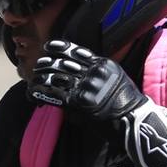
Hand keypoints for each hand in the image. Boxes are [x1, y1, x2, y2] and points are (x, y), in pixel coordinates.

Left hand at [29, 40, 146, 123]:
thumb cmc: (125, 102)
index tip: (48, 47)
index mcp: (102, 64)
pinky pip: (55, 95)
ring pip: (56, 77)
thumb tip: (76, 73)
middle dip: (46, 63)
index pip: (75, 50)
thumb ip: (97, 72)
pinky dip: (40, 94)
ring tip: (33, 79)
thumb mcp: (116, 78)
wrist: (133, 120)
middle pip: (62, 62)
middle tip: (37, 66)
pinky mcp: (81, 102)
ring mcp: (87, 86)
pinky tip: (32, 94)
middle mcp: (93, 72)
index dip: (58, 48)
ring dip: (41, 78)